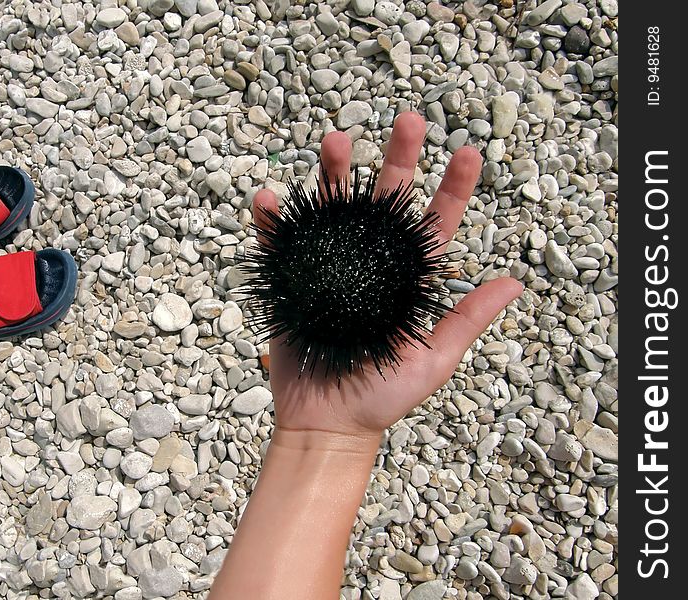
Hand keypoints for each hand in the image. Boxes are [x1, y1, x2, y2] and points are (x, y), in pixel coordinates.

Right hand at [252, 112, 523, 444]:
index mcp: (407, 277)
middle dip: (397, 157)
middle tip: (408, 120)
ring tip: (336, 139)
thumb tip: (516, 282)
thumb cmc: (382, 397)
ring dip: (333, 170)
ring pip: (333, 206)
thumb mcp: (435, 360)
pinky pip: (280, 242)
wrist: (326, 423)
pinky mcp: (292, 278)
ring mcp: (329, 265)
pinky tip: (270, 198)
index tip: (467, 152)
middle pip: (385, 198)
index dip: (453, 187)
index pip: (435, 224)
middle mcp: (370, 262)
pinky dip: (273, 219)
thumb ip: (467, 319)